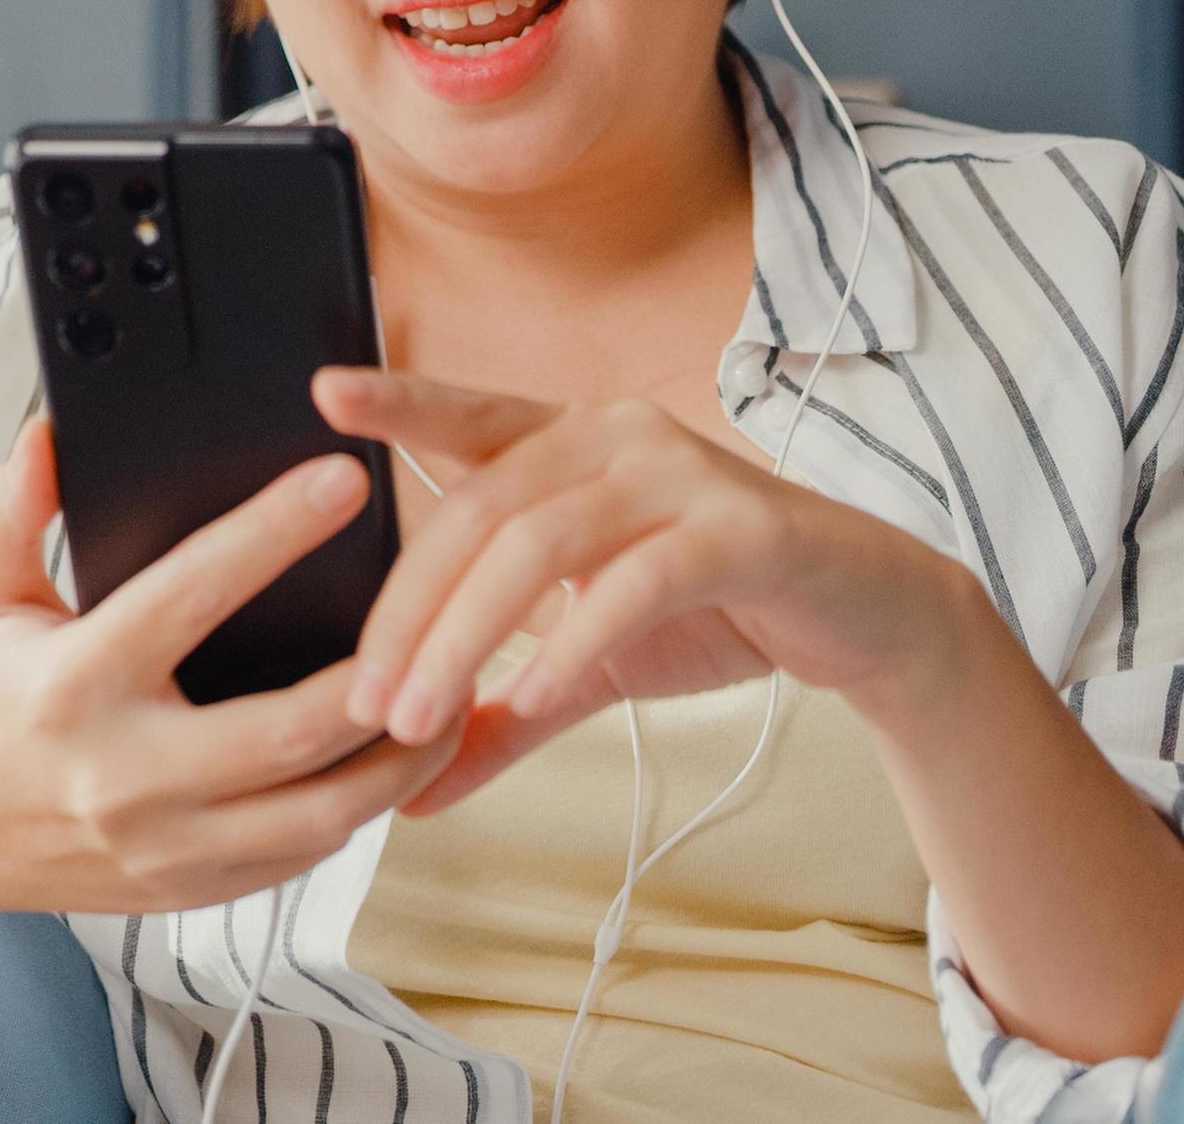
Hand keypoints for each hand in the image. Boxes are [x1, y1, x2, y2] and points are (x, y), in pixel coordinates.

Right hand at [0, 418, 461, 936]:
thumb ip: (13, 508)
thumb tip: (53, 431)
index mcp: (77, 683)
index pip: (191, 595)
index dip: (273, 532)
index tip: (344, 478)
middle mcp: (126, 773)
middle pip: (292, 729)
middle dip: (383, 673)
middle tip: (445, 607)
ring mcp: (166, 845)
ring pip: (324, 810)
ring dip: (403, 754)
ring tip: (453, 690)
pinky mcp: (194, 890)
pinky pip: (306, 852)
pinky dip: (363, 803)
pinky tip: (397, 753)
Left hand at [316, 368, 974, 814]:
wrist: (861, 620)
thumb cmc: (715, 614)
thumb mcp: (588, 665)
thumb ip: (501, 715)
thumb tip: (406, 790)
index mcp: (573, 444)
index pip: (472, 417)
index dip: (401, 402)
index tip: (323, 393)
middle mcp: (619, 436)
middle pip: (481, 510)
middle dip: (411, 612)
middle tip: (367, 703)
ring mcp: (682, 473)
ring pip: (541, 541)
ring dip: (468, 635)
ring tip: (423, 716)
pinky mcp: (742, 529)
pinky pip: (638, 577)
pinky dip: (576, 640)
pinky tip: (537, 691)